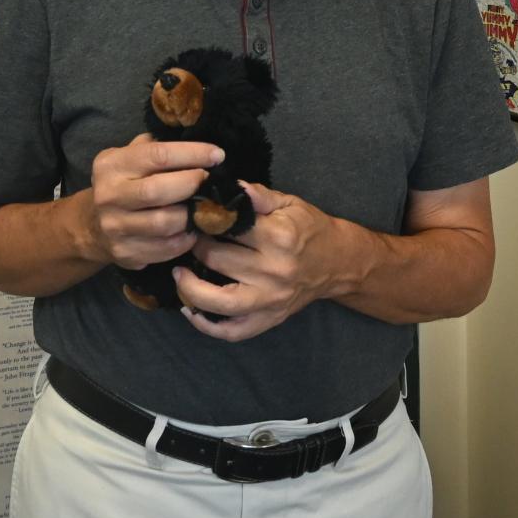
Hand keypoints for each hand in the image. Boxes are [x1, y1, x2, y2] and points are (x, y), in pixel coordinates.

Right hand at [81, 134, 221, 270]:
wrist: (92, 226)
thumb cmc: (123, 184)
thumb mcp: (128, 157)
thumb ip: (155, 147)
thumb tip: (197, 145)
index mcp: (111, 165)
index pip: (157, 155)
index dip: (192, 154)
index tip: (217, 155)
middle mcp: (109, 195)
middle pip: (159, 190)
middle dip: (192, 184)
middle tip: (210, 181)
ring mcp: (115, 227)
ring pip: (164, 223)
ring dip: (192, 215)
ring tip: (204, 206)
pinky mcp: (125, 253)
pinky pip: (166, 248)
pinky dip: (186, 239)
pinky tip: (193, 229)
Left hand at [174, 181, 344, 341]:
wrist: (339, 263)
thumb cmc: (310, 229)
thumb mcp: (289, 203)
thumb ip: (258, 196)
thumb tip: (230, 187)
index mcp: (278, 237)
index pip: (228, 227)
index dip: (205, 219)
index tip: (195, 215)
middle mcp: (274, 271)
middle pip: (218, 260)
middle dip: (195, 247)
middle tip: (186, 238)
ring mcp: (271, 300)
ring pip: (220, 302)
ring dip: (190, 288)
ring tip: (178, 274)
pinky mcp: (269, 320)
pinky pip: (231, 330)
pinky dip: (206, 324)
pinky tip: (190, 308)